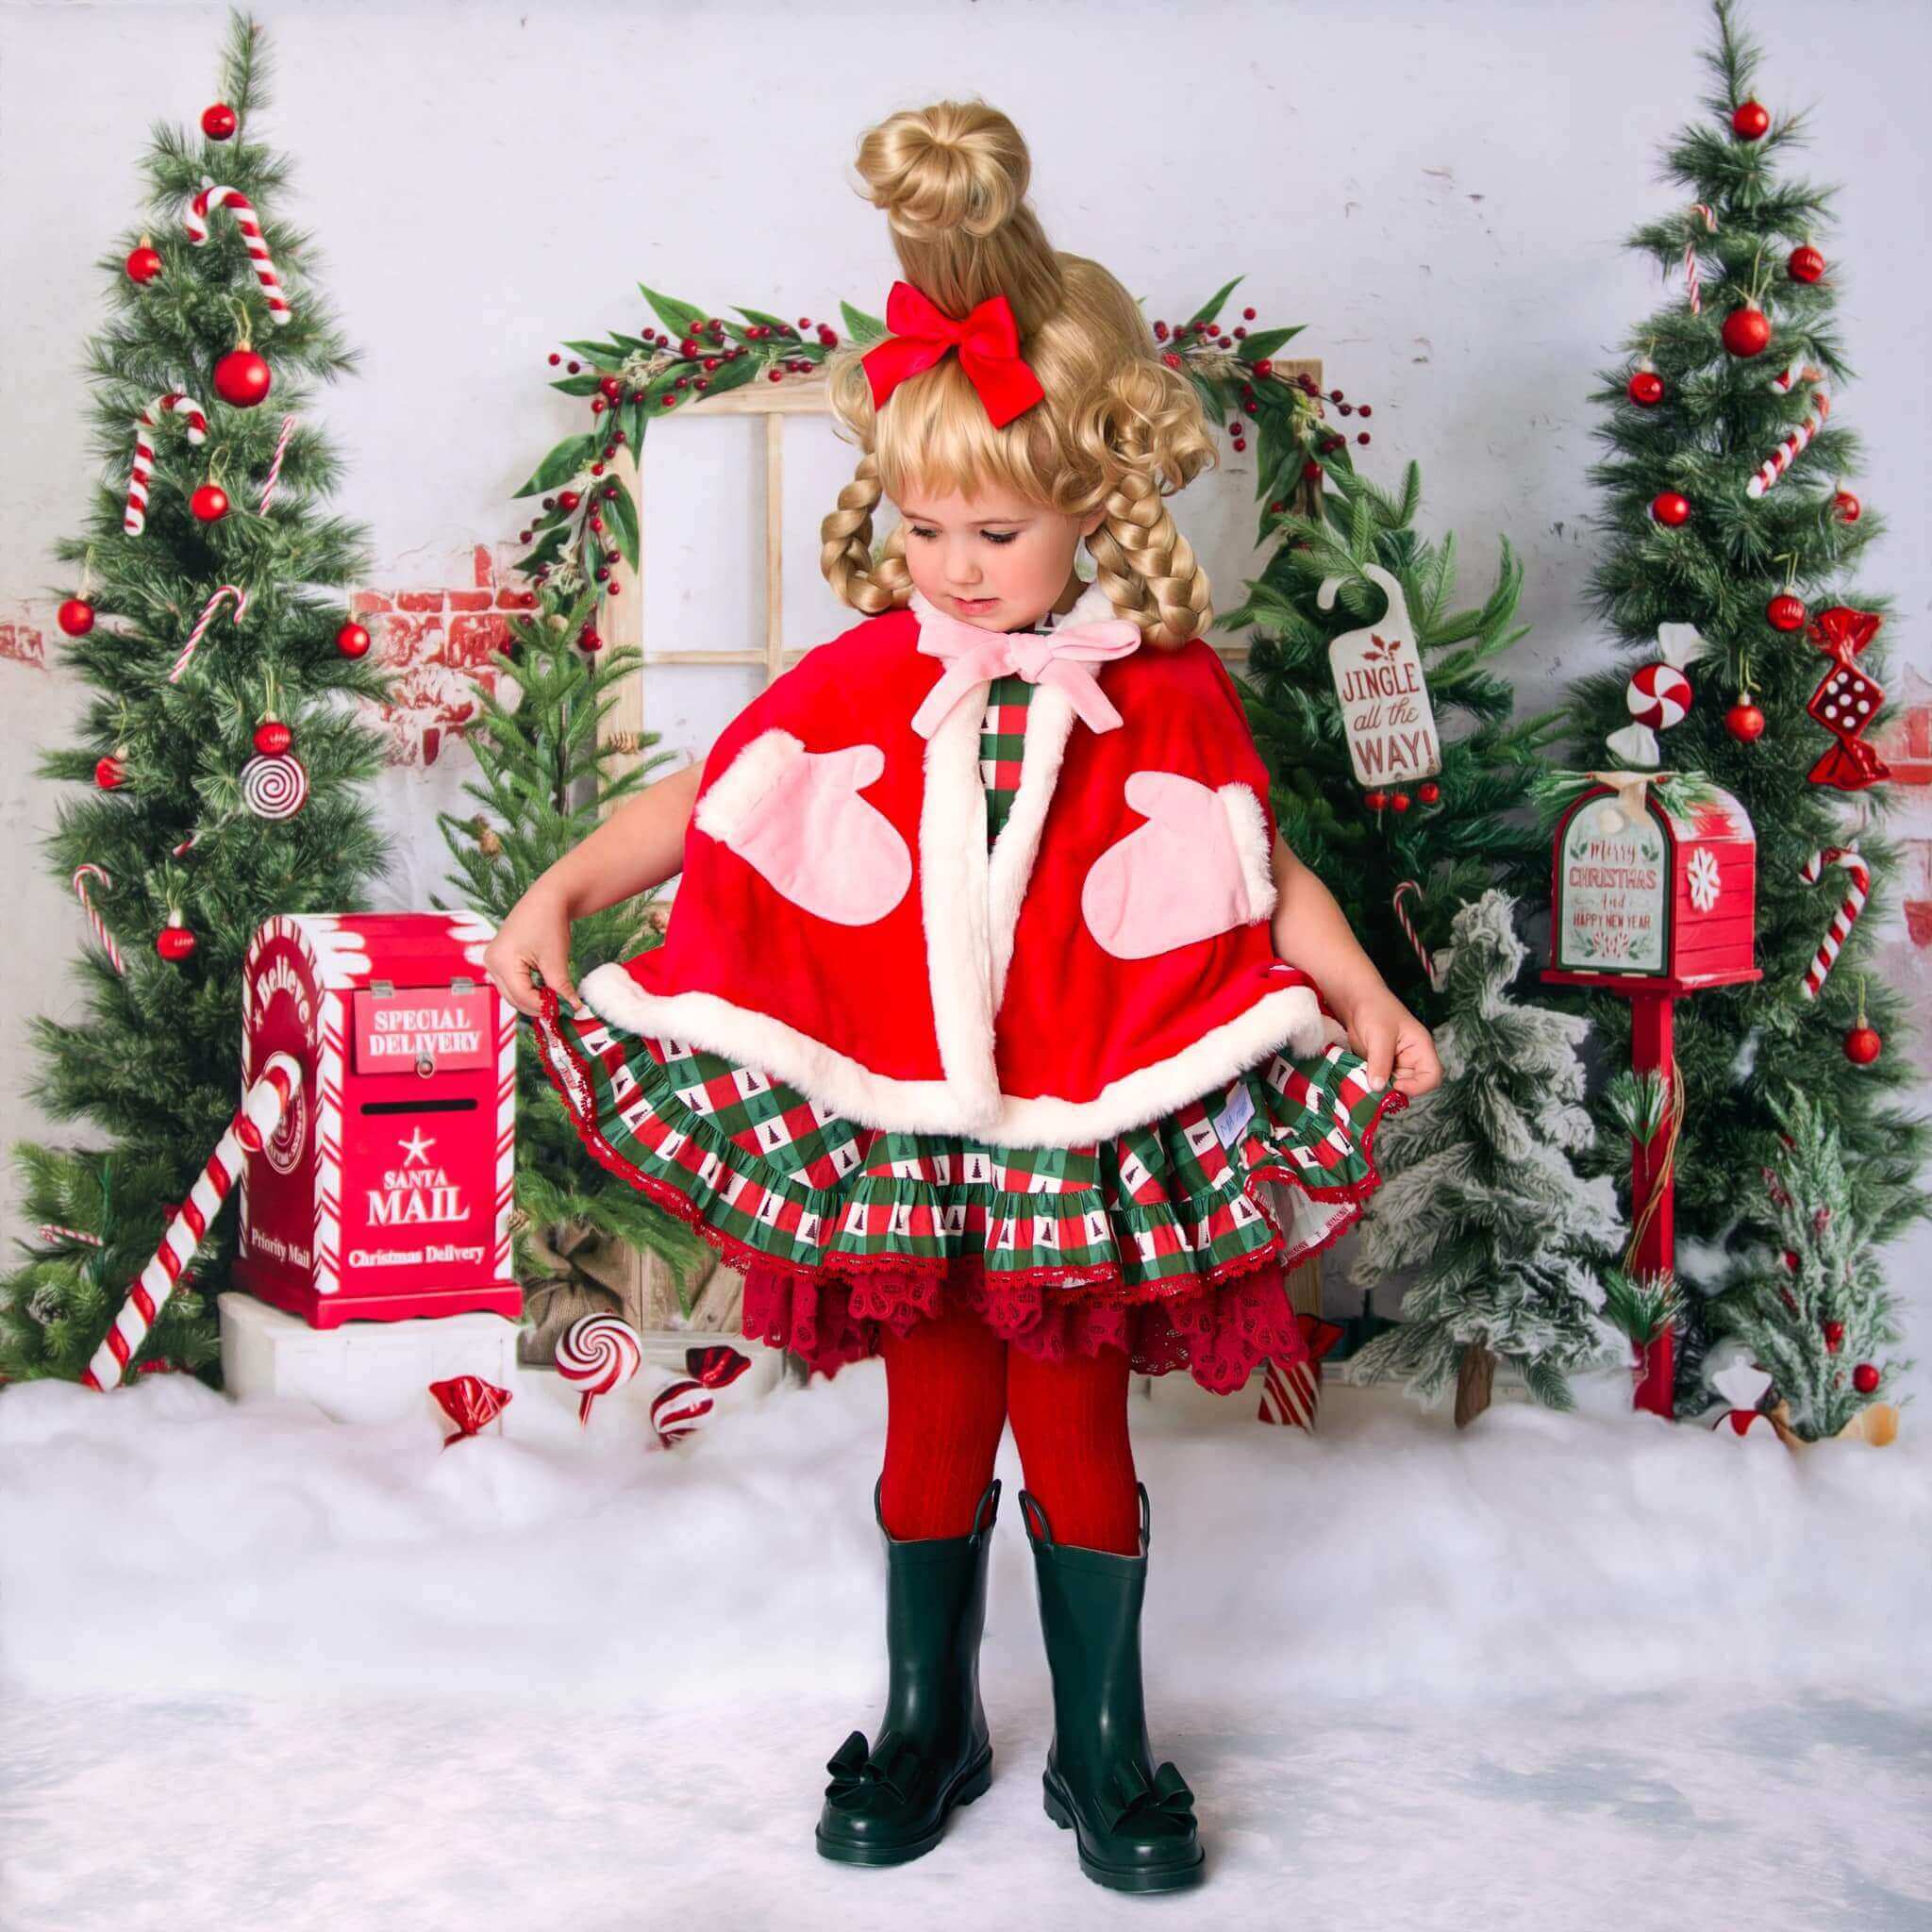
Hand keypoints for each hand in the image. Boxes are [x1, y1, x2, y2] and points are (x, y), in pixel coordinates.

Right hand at [483, 883, 580, 1018]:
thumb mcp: (556, 959)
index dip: (544, 1007)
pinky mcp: (499, 960)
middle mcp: (491, 962)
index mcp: (501, 961)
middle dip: (537, 1006)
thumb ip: (561, 987)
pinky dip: (528, 989)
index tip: (564, 1011)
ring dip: (532, 999)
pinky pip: (512, 983)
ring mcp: (493, 961)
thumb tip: (574, 1008)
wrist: (547, 899)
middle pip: (514, 998)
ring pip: (512, 993)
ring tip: (555, 999)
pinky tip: (545, 990)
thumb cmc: (550, 923)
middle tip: (561, 1009)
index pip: (522, 996)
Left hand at [1342, 986, 1441, 1096]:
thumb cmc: (1375, 1009)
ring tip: (1365, 1079)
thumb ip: (1380, 1062)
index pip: (1432, 1076)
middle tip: (1375, 1085)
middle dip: (1395, 1090)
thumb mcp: (1380, 1035)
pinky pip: (1379, 1082)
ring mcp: (1395, 1064)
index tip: (1397, 1086)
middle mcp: (1411, 1059)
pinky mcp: (1380, 1066)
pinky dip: (1370, 1083)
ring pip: (1393, 1087)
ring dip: (1380, 1087)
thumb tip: (1378, 1087)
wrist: (1354, 1000)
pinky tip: (1359, 1077)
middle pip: (1412, 1085)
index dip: (1418, 1086)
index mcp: (1421, 1048)